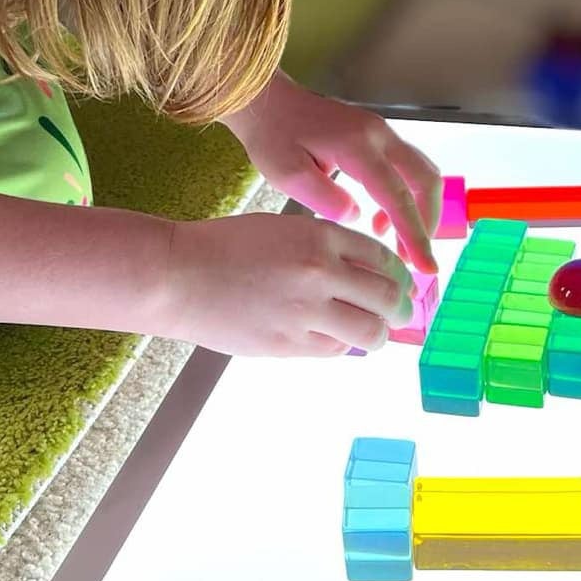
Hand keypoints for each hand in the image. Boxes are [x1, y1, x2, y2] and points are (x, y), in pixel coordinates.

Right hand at [155, 211, 415, 356]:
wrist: (178, 275)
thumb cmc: (225, 248)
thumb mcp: (282, 230)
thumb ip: (324, 249)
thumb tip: (366, 275)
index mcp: (320, 236)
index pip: (384, 257)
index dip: (399, 274)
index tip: (403, 284)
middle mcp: (320, 272)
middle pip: (388, 296)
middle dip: (400, 307)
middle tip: (401, 313)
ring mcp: (305, 311)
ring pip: (370, 331)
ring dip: (379, 334)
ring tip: (374, 333)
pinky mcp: (288, 343)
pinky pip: (334, 350)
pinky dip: (341, 345)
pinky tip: (331, 337)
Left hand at [224, 74, 442, 272]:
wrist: (267, 101)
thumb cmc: (272, 136)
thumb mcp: (287, 175)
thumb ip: (324, 200)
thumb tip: (356, 217)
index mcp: (358, 146)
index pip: (398, 196)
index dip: (415, 234)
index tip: (426, 266)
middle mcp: (379, 134)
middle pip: (426, 181)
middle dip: (427, 223)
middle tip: (413, 258)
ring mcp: (381, 131)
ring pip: (422, 172)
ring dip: (419, 209)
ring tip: (396, 242)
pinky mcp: (377, 135)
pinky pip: (407, 167)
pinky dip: (406, 196)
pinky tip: (380, 218)